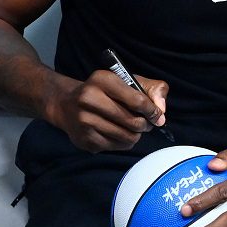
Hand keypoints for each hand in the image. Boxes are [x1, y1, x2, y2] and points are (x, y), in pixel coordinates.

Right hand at [49, 70, 167, 152]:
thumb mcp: (125, 81)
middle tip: (143, 123)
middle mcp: (88, 99)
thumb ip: (151, 89)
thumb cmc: (103, 92)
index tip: (156, 115)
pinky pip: (117, 146)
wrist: (66, 104)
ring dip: (134, 135)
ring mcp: (84, 120)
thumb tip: (161, 112)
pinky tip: (117, 134)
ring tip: (131, 129)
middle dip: (144, 125)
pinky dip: (123, 142)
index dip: (152, 111)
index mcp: (102, 80)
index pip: (137, 100)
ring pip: (127, 137)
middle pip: (133, 122)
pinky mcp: (84, 139)